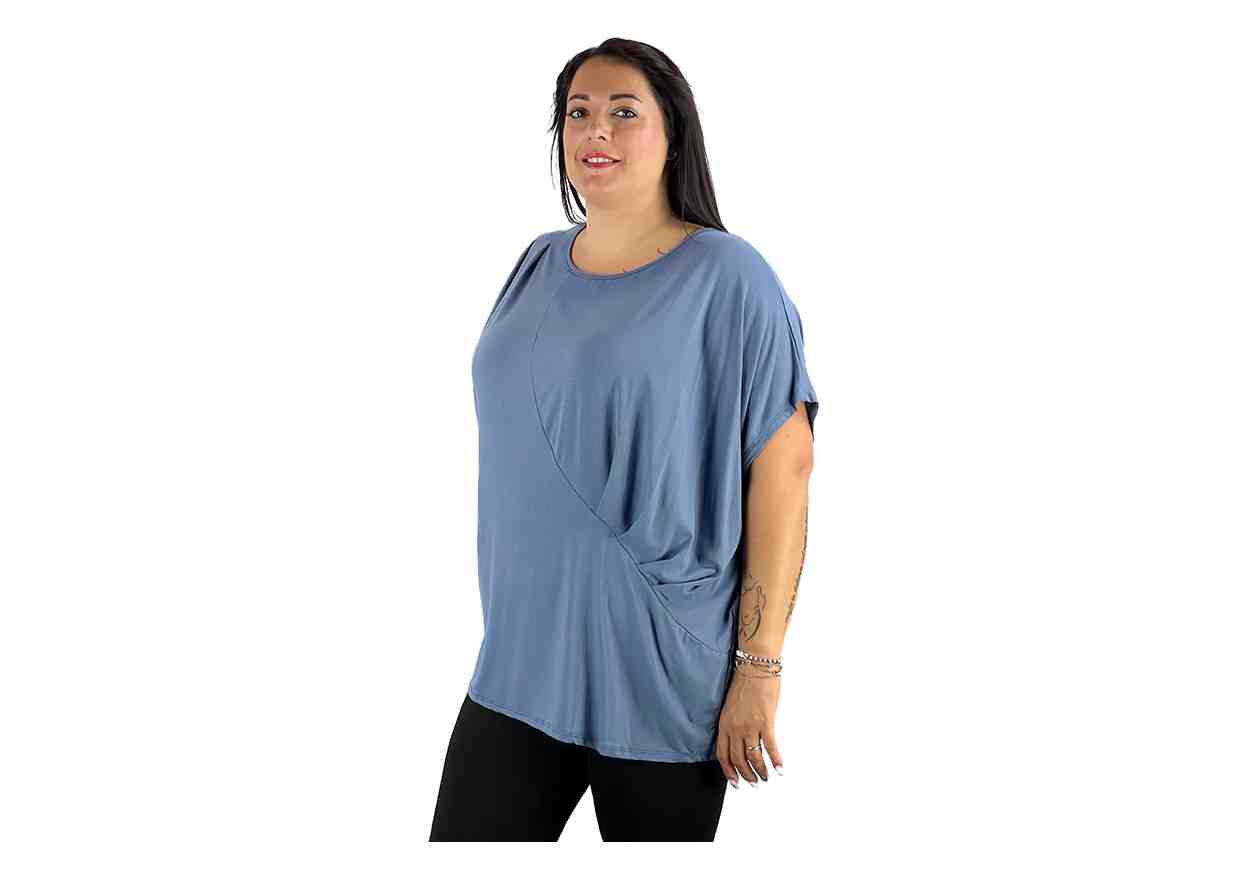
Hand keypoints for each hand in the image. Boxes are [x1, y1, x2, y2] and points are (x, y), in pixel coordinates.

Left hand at [715, 668, 783, 788]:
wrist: (755, 667)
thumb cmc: (744, 683)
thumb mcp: (730, 706)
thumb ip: (731, 724)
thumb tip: (738, 740)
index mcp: (724, 724)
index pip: (723, 755)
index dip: (729, 771)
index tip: (735, 782)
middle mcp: (734, 728)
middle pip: (738, 759)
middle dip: (747, 775)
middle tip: (755, 783)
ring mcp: (750, 726)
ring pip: (753, 757)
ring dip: (761, 771)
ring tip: (766, 777)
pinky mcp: (765, 721)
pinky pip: (770, 746)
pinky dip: (776, 760)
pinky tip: (780, 768)